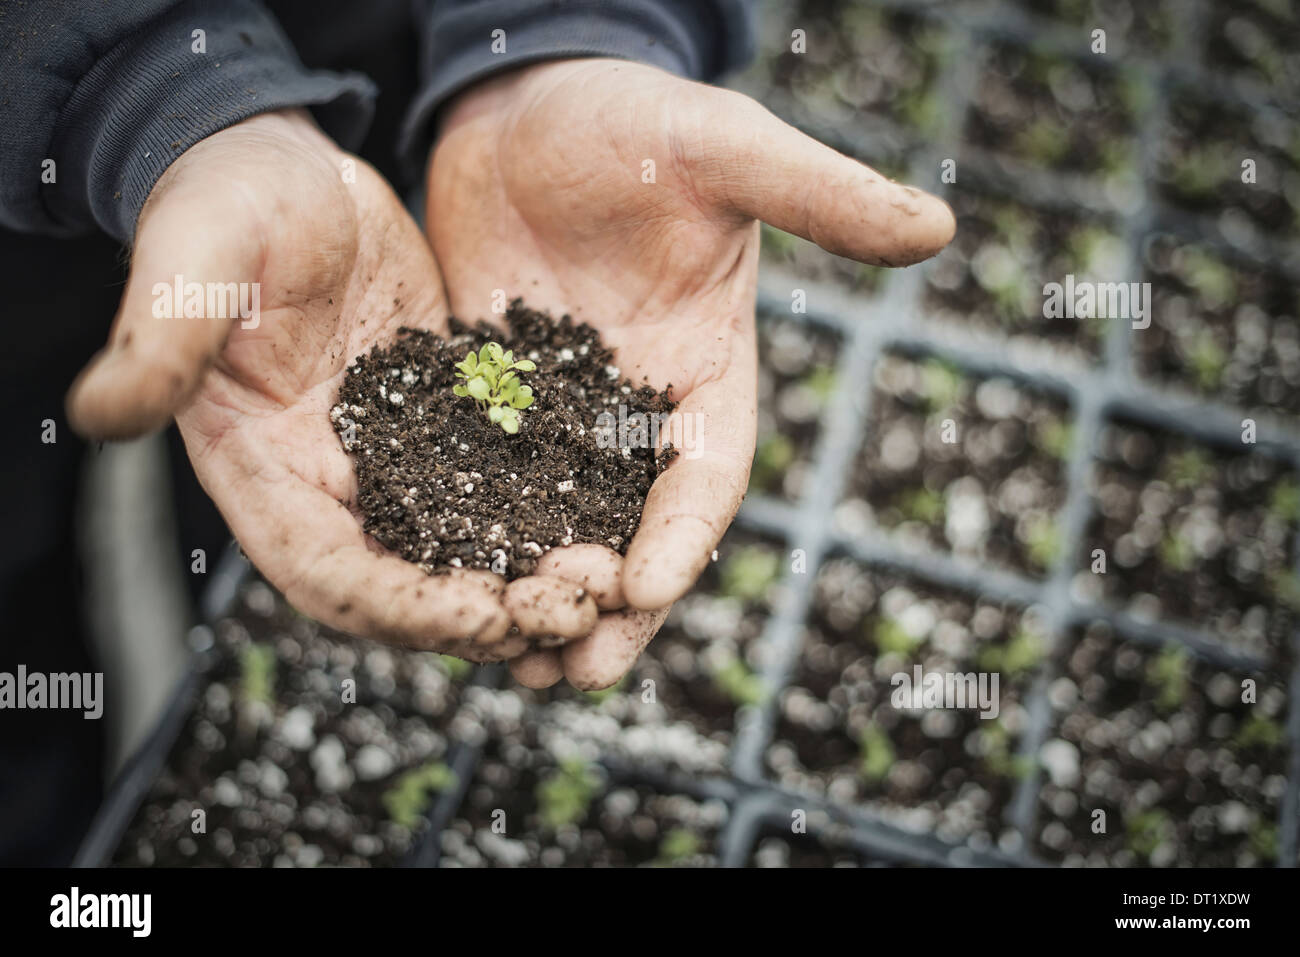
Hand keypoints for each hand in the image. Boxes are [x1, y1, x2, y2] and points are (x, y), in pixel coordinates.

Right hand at [67, 109, 599, 659]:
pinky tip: (609, 522)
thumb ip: (161, 337)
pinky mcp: (442, 424)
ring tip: (605, 584)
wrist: (287, 168)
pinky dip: (547, 517)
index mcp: (265, 470)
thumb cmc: (227, 204)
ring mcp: (391, 459)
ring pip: (465, 551)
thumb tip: (100, 411)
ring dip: (529, 581)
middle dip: (488, 613)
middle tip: (574, 612)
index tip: (483, 614)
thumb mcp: (195, 259)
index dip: (404, 605)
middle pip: (411, 585)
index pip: (331, 574)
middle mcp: (331, 484)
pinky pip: (501, 489)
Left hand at [426, 59, 954, 688]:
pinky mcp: (490, 403)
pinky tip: (439, 586)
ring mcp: (561, 416)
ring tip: (507, 664)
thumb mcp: (725, 150)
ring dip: (538, 597)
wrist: (528, 101)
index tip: (645, 588)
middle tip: (575, 673)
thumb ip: (819, 194)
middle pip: (633, 531)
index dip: (684, 534)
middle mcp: (639, 414)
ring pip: (556, 528)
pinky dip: (469, 541)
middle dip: (611, 608)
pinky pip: (478, 485)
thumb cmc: (637, 117)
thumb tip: (940, 224)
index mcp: (708, 375)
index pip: (707, 475)